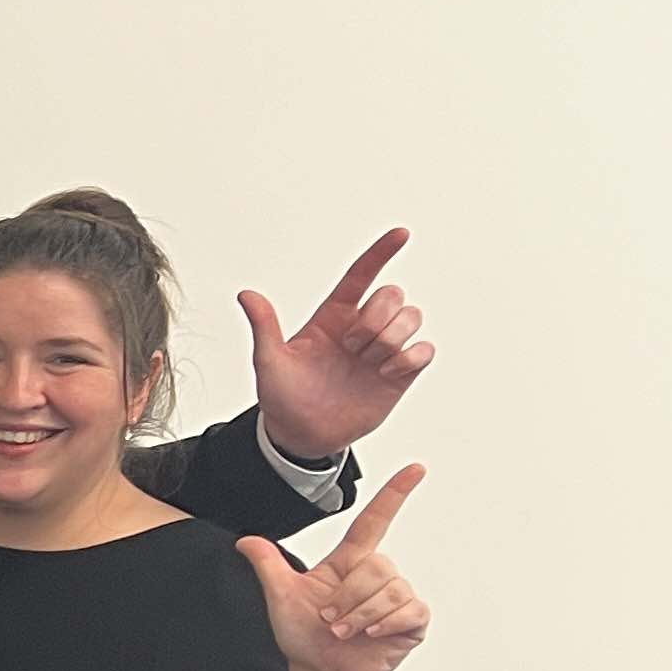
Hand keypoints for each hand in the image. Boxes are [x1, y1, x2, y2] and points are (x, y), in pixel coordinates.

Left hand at [241, 463, 428, 670]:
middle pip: (376, 566)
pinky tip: (369, 636)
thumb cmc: (304, 637)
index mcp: (349, 562)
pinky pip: (407, 610)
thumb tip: (245, 541)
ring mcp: (397, 597)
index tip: (415, 469)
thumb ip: (268, 565)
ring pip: (389, 589)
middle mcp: (376, 575)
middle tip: (330, 620)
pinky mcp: (412, 619)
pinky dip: (383, 624)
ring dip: (360, 615)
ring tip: (343, 631)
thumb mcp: (281, 597)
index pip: (374, 521)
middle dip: (347, 597)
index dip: (394, 494)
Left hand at [245, 228, 433, 461]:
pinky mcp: (400, 373)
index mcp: (332, 317)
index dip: (380, 253)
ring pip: (412, 316)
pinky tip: (386, 373)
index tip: (401, 234)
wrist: (301, 436)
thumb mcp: (269, 361)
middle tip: (352, 347)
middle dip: (377, 316)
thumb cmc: (283, 397)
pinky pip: (425, 350)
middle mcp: (361, 327)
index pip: (361, 275)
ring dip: (392, 337)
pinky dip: (411, 357)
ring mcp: (382, 349)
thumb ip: (264, 326)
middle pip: (392, 293)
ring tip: (368, 362)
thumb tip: (247, 295)